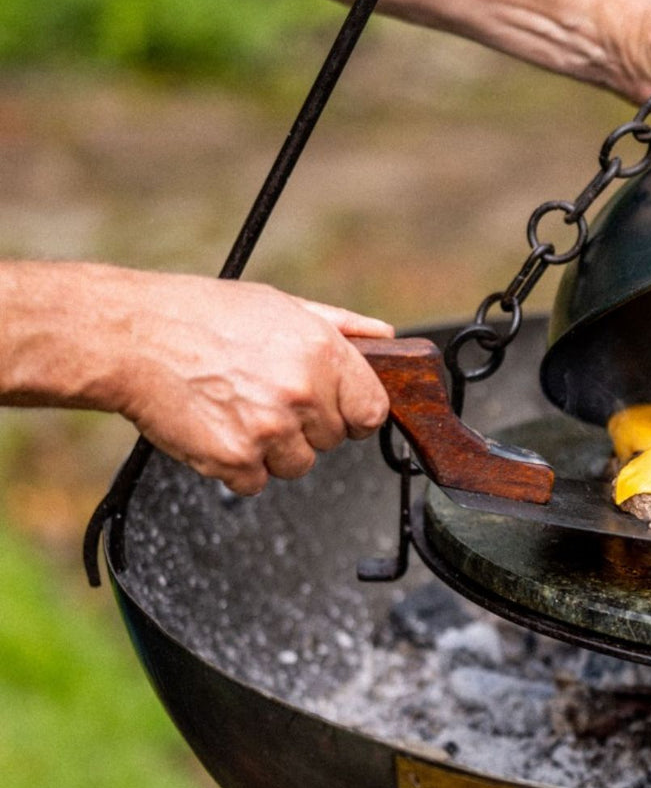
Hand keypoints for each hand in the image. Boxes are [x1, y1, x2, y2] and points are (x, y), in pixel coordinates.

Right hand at [109, 277, 392, 495]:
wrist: (131, 337)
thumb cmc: (200, 316)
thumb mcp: (280, 305)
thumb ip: (340, 326)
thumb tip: (383, 337)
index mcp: (323, 353)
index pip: (372, 411)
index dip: (353, 412)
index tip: (333, 409)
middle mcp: (303, 393)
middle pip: (334, 440)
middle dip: (307, 426)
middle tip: (265, 396)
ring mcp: (271, 430)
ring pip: (298, 465)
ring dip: (273, 449)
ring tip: (238, 409)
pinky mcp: (236, 459)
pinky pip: (256, 482)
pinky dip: (237, 466)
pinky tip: (218, 428)